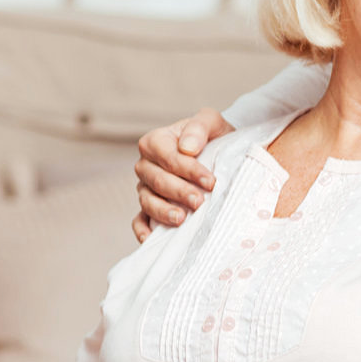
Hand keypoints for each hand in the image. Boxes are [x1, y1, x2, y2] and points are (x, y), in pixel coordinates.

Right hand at [130, 107, 233, 241]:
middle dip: (178, 192)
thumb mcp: (212, 122)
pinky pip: (139, 220)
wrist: (221, 154)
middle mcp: (146, 165)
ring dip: (163, 211)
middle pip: (156, 180)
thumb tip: (187, 148)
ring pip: (147, 200)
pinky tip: (154, 239)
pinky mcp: (149, 207)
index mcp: (157, 141)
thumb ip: (199, 127)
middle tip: (199, 202)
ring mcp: (146, 188)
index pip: (166, 156)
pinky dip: (143, 230)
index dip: (187, 169)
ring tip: (181, 219)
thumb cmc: (213, 137)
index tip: (210, 181)